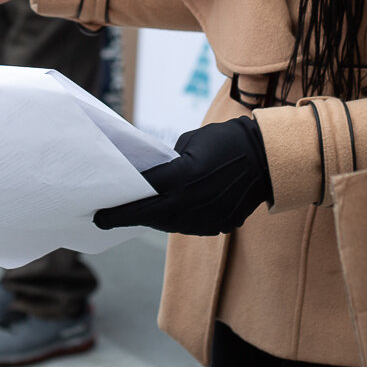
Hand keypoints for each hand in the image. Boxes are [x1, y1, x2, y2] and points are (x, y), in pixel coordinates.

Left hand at [93, 115, 271, 236]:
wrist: (267, 158)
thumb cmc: (225, 140)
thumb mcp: (190, 142)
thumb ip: (169, 164)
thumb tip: (154, 178)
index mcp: (182, 178)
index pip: (143, 194)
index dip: (119, 206)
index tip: (99, 214)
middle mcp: (192, 202)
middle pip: (151, 215)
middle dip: (128, 217)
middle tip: (105, 219)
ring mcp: (207, 217)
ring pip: (170, 224)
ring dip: (153, 218)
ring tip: (136, 212)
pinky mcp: (219, 224)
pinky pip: (191, 225)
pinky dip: (177, 219)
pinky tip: (168, 212)